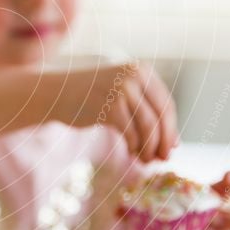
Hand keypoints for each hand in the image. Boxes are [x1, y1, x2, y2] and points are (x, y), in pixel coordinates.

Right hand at [57, 62, 177, 161]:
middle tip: (163, 159)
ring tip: (144, 160)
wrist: (55, 94)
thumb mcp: (122, 95)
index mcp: (141, 70)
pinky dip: (135, 148)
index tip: (171, 148)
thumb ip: (146, 111)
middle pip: (161, 115)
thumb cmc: (90, 98)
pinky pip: (132, 134)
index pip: (166, 103)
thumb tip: (174, 143)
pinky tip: (131, 153)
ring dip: (149, 148)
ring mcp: (121, 90)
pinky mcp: (109, 107)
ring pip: (148, 127)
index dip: (171, 128)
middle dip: (164, 141)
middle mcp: (133, 76)